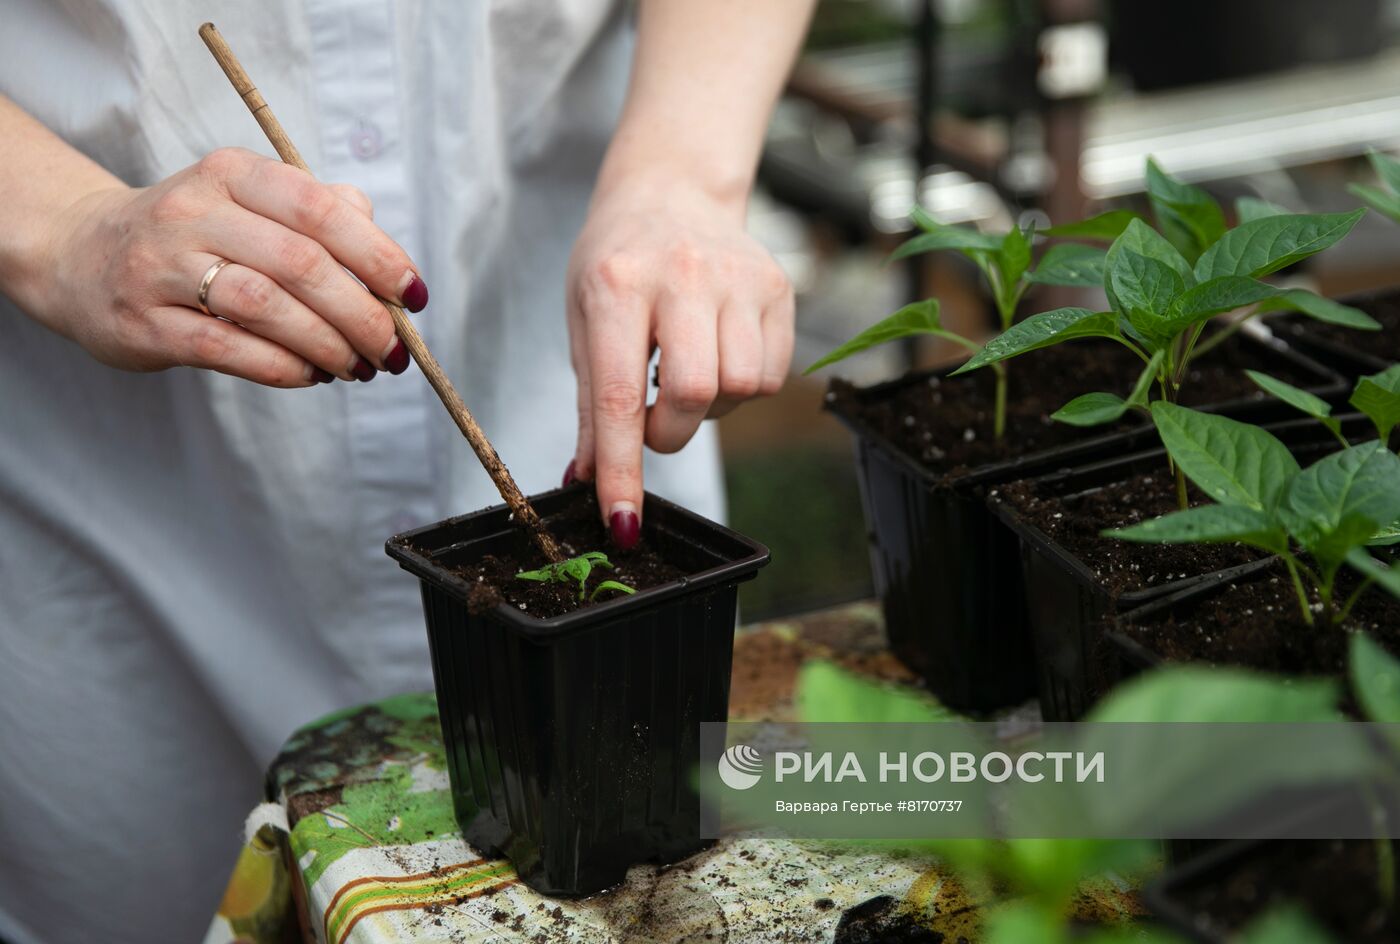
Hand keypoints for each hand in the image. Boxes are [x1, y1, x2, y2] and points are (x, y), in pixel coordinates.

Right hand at [34, 147, 428, 385]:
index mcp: (231, 173)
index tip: (414, 295)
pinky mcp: (145, 322)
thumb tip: (386, 252)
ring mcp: (162, 267)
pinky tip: (311, 374)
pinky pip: (229, 349)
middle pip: (300, 263)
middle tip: (393, 350)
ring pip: (267, 307)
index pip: (320, 210)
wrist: (79, 255)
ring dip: (328, 345)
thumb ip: (321, 214)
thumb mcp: (250, 203)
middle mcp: (193, 212)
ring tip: (358, 367)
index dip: (379, 256)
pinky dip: (283, 367)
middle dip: (362, 314)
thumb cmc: (195, 234)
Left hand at [565, 175, 793, 546]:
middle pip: (692, 394)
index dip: (621, 470)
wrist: (671, 191)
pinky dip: (743, 387)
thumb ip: (591, 405)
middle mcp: (684, 274)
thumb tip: (588, 481)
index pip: (618, 396)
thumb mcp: (584, 321)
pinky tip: (719, 355)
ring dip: (710, 407)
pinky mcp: (778, 287)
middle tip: (653, 416)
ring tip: (688, 373)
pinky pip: (772, 375)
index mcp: (618, 283)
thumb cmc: (617, 263)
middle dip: (669, 431)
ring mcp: (740, 277)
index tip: (623, 523)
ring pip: (740, 389)